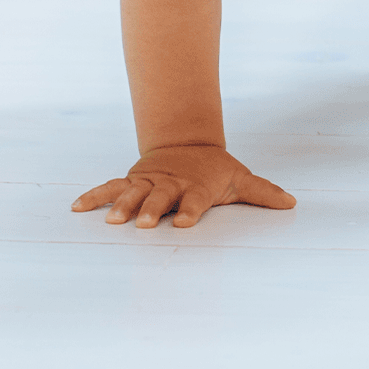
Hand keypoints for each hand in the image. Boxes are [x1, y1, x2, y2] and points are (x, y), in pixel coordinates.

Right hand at [71, 144, 295, 227]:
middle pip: (160, 197)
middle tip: (141, 223)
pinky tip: (76, 206)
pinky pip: (111, 187)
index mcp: (197, 186)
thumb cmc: (217, 171)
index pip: (194, 200)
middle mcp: (171, 185)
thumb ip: (263, 192)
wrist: (189, 144)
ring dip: (121, 204)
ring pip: (133, 192)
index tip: (182, 224)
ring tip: (111, 220)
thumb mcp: (240, 179)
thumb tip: (293, 202)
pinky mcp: (133, 180)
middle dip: (151, 209)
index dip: (189, 211)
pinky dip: (94, 195)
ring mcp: (150, 182)